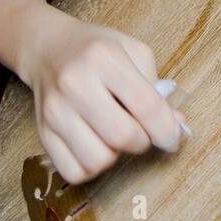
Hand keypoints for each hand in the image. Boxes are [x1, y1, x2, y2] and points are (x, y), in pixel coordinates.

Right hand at [22, 7, 186, 185]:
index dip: (168, 130)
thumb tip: (178, 129)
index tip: (172, 138)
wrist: (47, 49)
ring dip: (115, 154)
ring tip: (113, 134)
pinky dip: (91, 166)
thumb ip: (157, 89)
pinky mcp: (42, 133)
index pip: (147, 106)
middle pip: (123, 137)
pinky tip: (95, 144)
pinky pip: (74, 172)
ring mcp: (54, 110)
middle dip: (143, 141)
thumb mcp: (133, 52)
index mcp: (104, 57)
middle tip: (142, 130)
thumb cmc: (97, 51)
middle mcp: (74, 83)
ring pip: (98, 160)